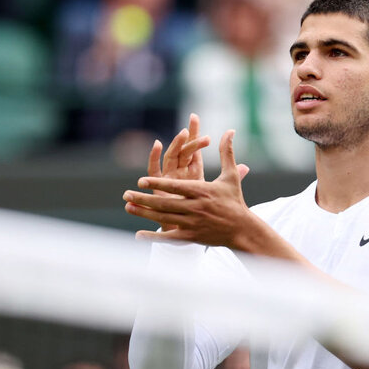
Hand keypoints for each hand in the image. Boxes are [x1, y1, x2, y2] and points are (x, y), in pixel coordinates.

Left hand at [124, 130, 251, 247]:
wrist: (242, 229)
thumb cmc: (235, 200)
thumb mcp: (230, 176)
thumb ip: (226, 153)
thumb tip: (230, 131)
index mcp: (202, 191)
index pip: (175, 186)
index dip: (157, 183)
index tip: (140, 180)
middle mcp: (196, 207)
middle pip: (165, 203)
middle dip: (143, 199)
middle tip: (126, 194)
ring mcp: (193, 223)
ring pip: (164, 218)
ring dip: (144, 213)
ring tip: (128, 207)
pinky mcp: (192, 237)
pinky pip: (170, 238)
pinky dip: (154, 237)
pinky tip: (138, 235)